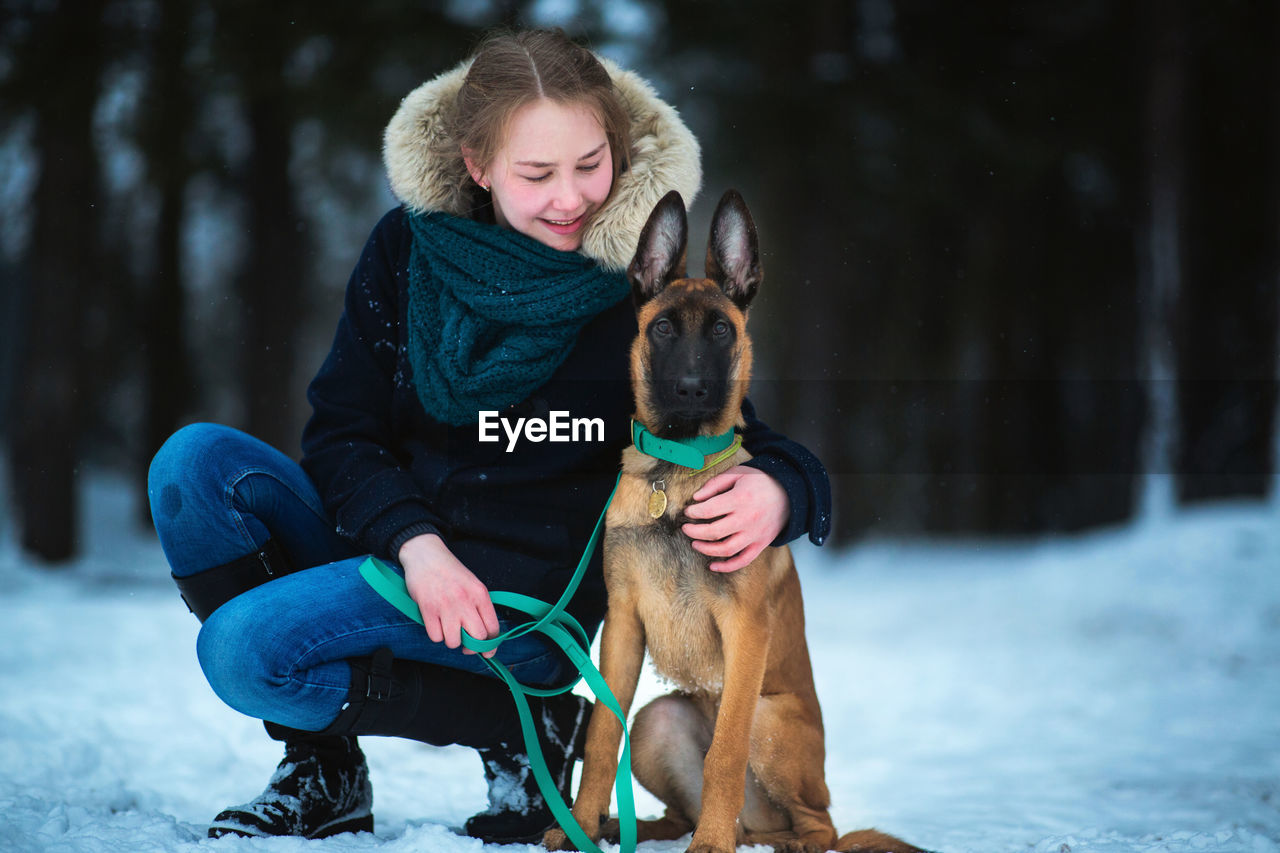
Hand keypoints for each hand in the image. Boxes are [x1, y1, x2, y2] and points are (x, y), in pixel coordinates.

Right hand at [398, 533, 499, 656]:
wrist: (425, 555)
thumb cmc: (450, 571)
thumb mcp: (472, 584)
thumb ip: (479, 606)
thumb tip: (484, 634)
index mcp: (480, 594)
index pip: (493, 628)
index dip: (491, 644)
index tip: (487, 651)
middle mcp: (465, 601)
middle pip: (477, 638)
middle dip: (472, 647)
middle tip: (466, 645)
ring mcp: (446, 606)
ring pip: (454, 641)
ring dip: (451, 639)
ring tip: (448, 627)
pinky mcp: (427, 609)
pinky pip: (435, 637)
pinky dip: (436, 634)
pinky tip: (435, 623)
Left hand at [681, 466, 789, 572]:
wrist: (790, 493)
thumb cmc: (760, 481)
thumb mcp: (737, 473)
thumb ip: (715, 484)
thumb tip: (696, 498)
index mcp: (740, 499)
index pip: (709, 510)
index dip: (693, 512)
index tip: (688, 511)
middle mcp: (747, 519)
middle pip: (714, 531)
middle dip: (694, 531)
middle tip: (685, 528)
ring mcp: (755, 534)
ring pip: (726, 549)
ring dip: (706, 549)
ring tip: (694, 544)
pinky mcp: (760, 544)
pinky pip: (742, 560)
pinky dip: (726, 566)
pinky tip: (712, 565)